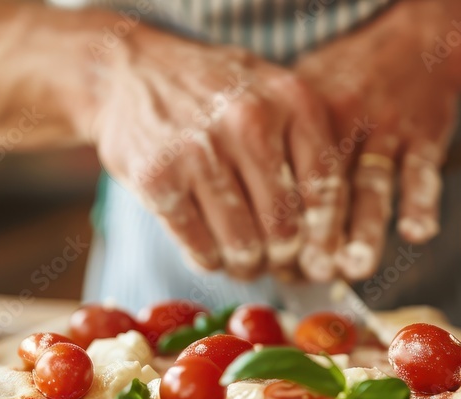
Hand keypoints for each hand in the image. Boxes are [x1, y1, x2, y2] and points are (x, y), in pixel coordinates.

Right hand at [92, 25, 345, 279]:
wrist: (130, 71)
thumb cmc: (214, 93)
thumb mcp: (271, 94)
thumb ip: (306, 148)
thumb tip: (330, 238)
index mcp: (290, 99)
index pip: (325, 188)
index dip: (325, 234)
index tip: (319, 255)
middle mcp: (248, 121)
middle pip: (284, 226)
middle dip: (282, 256)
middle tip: (276, 260)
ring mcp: (200, 150)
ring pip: (242, 244)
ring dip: (246, 264)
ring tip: (245, 261)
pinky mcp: (158, 179)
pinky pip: (200, 246)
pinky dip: (209, 259)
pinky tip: (210, 250)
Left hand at [294, 1, 460, 279]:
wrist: (413, 46)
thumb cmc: (344, 88)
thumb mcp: (302, 103)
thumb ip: (279, 159)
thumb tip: (251, 235)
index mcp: (301, 116)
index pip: (285, 175)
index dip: (281, 222)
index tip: (276, 263)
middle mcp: (340, 118)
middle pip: (326, 185)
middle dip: (320, 234)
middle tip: (312, 272)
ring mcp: (386, 126)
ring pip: (372, 182)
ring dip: (366, 228)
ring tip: (355, 266)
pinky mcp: (426, 132)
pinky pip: (423, 170)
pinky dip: (421, 202)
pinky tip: (416, 233)